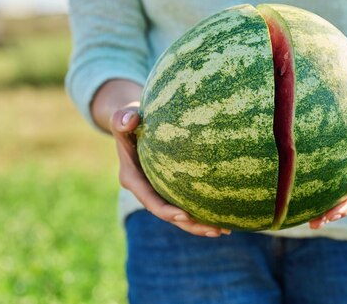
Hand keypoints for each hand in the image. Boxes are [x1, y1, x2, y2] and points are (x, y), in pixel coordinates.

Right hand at [110, 105, 230, 236]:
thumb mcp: (122, 117)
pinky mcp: (169, 186)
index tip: (185, 215)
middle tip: (216, 230)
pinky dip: (201, 210)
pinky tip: (223, 215)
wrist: (132, 122)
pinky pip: (185, 202)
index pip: (150, 200)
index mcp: (132, 178)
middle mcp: (145, 189)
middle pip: (168, 214)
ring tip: (225, 230)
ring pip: (179, 213)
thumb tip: (129, 120)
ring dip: (199, 223)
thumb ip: (122, 119)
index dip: (166, 210)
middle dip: (190, 224)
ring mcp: (157, 190)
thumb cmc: (129, 118)